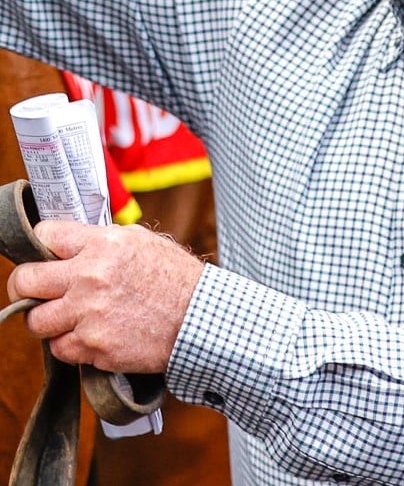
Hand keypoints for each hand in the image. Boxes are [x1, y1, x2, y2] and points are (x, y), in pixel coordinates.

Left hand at [6, 220, 204, 373]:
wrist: (199, 318)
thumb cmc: (175, 278)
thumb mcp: (141, 242)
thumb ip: (101, 241)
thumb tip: (68, 245)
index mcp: (103, 245)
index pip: (44, 235)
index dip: (39, 245)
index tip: (43, 255)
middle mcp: (90, 277)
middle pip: (25, 281)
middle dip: (24, 286)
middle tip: (33, 290)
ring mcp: (89, 314)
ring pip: (35, 321)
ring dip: (48, 320)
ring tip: (68, 317)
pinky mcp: (93, 347)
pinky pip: (59, 349)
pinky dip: (71, 344)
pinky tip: (92, 334)